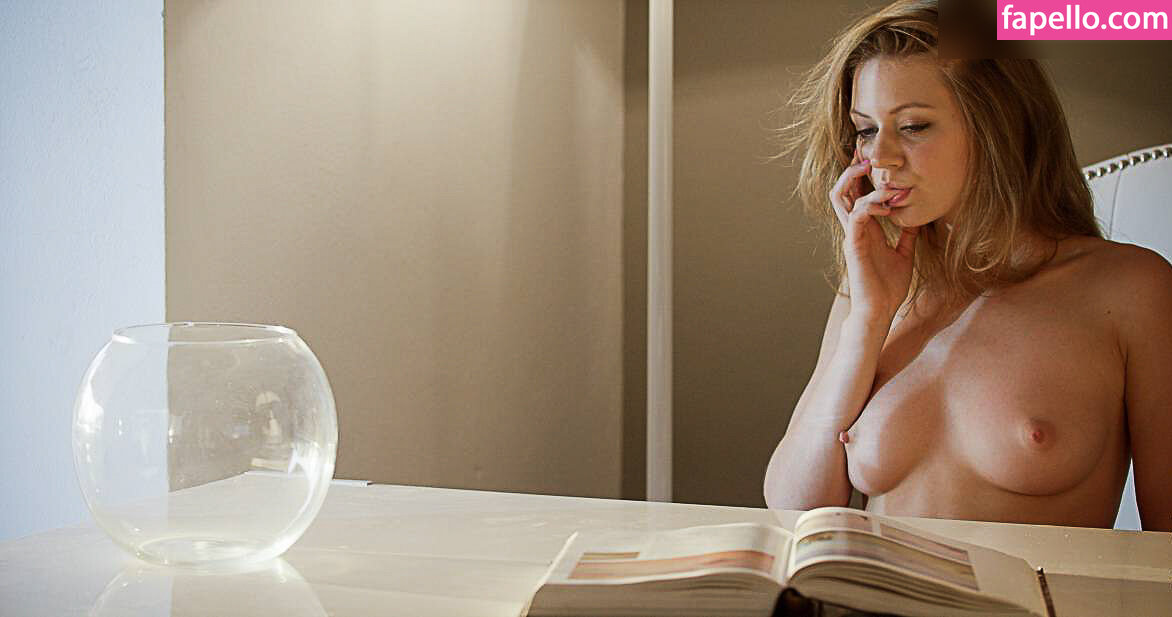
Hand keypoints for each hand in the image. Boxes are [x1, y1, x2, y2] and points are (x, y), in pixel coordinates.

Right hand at [829, 147, 920, 324]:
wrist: (879, 310)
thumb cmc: (887, 287)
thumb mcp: (904, 255)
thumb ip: (907, 236)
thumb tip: (917, 219)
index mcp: (865, 229)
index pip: (856, 195)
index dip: (858, 174)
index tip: (867, 155)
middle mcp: (854, 229)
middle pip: (842, 190)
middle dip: (850, 169)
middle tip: (864, 153)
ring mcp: (852, 236)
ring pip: (842, 198)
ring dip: (855, 180)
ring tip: (869, 169)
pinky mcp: (854, 245)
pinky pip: (857, 217)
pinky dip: (870, 205)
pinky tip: (887, 204)